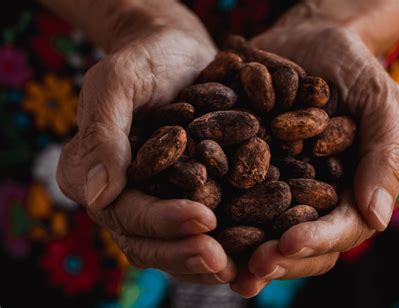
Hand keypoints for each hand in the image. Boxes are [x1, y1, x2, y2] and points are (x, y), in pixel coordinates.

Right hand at [56, 4, 235, 283]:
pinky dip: (226, 245)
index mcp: (92, 175)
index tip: (204, 219)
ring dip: (207, 263)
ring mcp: (155, 202)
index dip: (162, 222)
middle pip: (148, 242)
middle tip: (224, 261)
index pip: (124, 211)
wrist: (177, 54)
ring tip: (244, 268)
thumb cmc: (145, 61)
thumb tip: (94, 196)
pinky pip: (202, 232)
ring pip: (176, 246)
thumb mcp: (119, 82)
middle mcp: (122, 198)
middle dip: (186, 254)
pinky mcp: (187, 198)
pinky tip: (255, 252)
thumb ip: (103, 133)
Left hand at [231, 6, 398, 296]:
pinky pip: (229, 195)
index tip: (287, 243)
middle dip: (275, 258)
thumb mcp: (380, 104)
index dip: (315, 241)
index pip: (338, 230)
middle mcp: (309, 199)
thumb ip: (385, 157)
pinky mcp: (243, 169)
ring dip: (239, 250)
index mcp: (347, 194)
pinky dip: (212, 210)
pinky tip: (189, 219)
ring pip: (259, 230)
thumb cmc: (354, 70)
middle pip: (296, 243)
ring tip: (214, 259)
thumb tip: (379, 217)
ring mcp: (275, 186)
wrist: (310, 39)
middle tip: (249, 269)